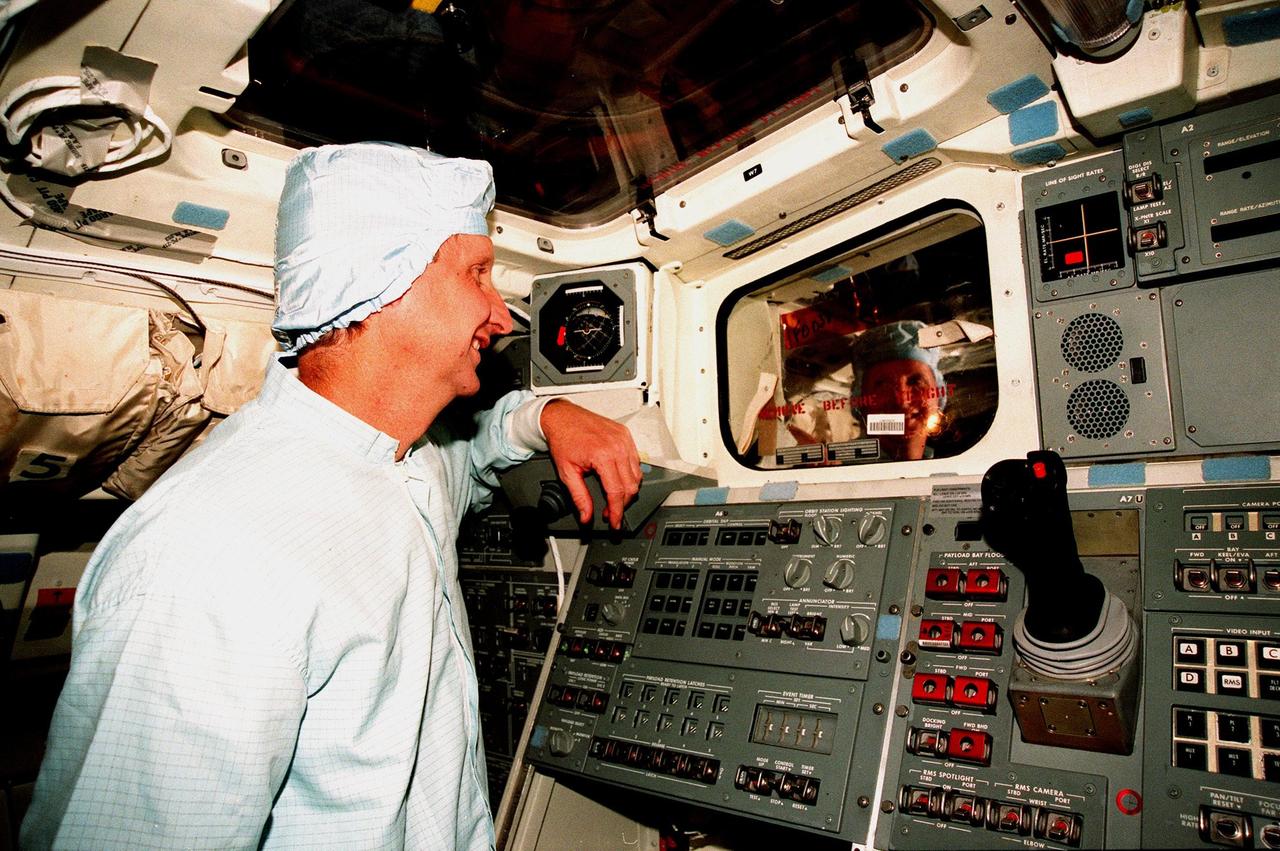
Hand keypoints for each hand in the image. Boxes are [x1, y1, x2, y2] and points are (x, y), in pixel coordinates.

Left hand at [541, 399, 641, 528]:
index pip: (617, 492)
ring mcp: (624, 439)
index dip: (616, 512)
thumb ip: (579, 497)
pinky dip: (630, 474)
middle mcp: (617, 446)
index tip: (614, 522)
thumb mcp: (567, 473)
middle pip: (631, 486)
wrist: (562, 417)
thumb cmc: (563, 439)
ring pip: (637, 475)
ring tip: (613, 496)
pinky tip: (618, 478)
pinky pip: (636, 460)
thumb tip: (586, 515)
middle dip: (622, 504)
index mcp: (603, 456)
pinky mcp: (626, 435)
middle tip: (610, 512)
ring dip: (628, 490)